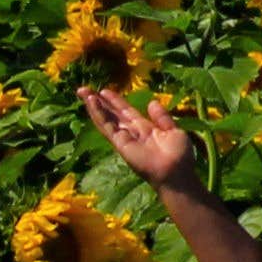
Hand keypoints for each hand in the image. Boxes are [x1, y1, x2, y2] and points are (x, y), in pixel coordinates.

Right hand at [77, 84, 198, 192]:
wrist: (177, 172)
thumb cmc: (179, 156)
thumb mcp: (173, 131)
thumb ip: (162, 117)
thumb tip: (152, 102)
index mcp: (145, 128)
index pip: (126, 112)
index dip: (116, 101)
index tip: (104, 91)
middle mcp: (132, 133)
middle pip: (112, 114)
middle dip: (99, 102)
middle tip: (83, 89)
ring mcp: (124, 138)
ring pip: (106, 119)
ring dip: (94, 106)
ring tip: (83, 92)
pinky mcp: (120, 143)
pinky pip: (107, 126)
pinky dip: (98, 114)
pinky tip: (92, 102)